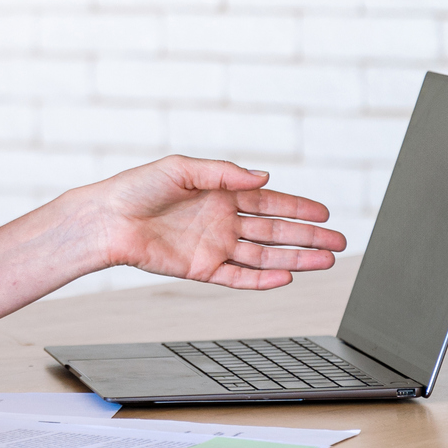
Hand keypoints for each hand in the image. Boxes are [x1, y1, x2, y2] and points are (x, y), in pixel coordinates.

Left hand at [91, 156, 347, 288]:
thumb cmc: (137, 188)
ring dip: (295, 258)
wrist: (107, 219)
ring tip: (326, 261)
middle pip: (275, 231)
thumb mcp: (182, 168)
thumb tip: (264, 176)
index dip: (298, 207)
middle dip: (308, 236)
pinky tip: (287, 277)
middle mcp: (222, 222)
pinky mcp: (201, 268)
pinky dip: (262, 279)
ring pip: (264, 256)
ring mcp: (214, 246)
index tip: (326, 211)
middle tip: (340, 241)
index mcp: (221, 195)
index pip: (269, 202)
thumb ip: (224, 173)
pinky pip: (238, 276)